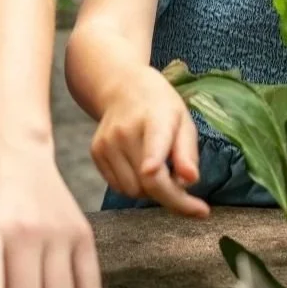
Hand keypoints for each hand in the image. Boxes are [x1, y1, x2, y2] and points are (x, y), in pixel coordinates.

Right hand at [92, 66, 209, 218]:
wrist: (123, 88)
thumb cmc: (161, 108)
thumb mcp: (183, 122)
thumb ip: (187, 153)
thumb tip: (190, 180)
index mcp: (155, 118)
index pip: (153, 143)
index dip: (152, 162)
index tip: (152, 170)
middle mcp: (125, 130)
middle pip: (148, 182)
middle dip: (172, 198)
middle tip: (189, 199)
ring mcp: (107, 142)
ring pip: (132, 191)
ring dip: (151, 192)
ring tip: (160, 171)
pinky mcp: (96, 152)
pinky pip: (118, 187)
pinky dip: (134, 187)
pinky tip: (141, 168)